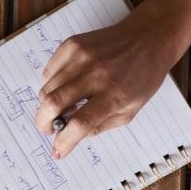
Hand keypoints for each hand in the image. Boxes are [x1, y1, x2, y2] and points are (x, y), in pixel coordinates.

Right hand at [33, 12, 184, 158]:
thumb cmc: (142, 77)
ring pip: (47, 88)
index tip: (58, 151)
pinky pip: (49, 71)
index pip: (79, 123)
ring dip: (48, 104)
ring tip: (62, 106)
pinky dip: (51, 84)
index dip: (64, 141)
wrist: (148, 38)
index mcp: (114, 95)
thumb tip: (71, 135)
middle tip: (47, 129)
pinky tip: (66, 85)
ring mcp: (81, 57)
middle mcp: (95, 74)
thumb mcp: (130, 110)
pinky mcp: (72, 44)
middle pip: (53, 103)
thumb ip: (100, 126)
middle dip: (42, 122)